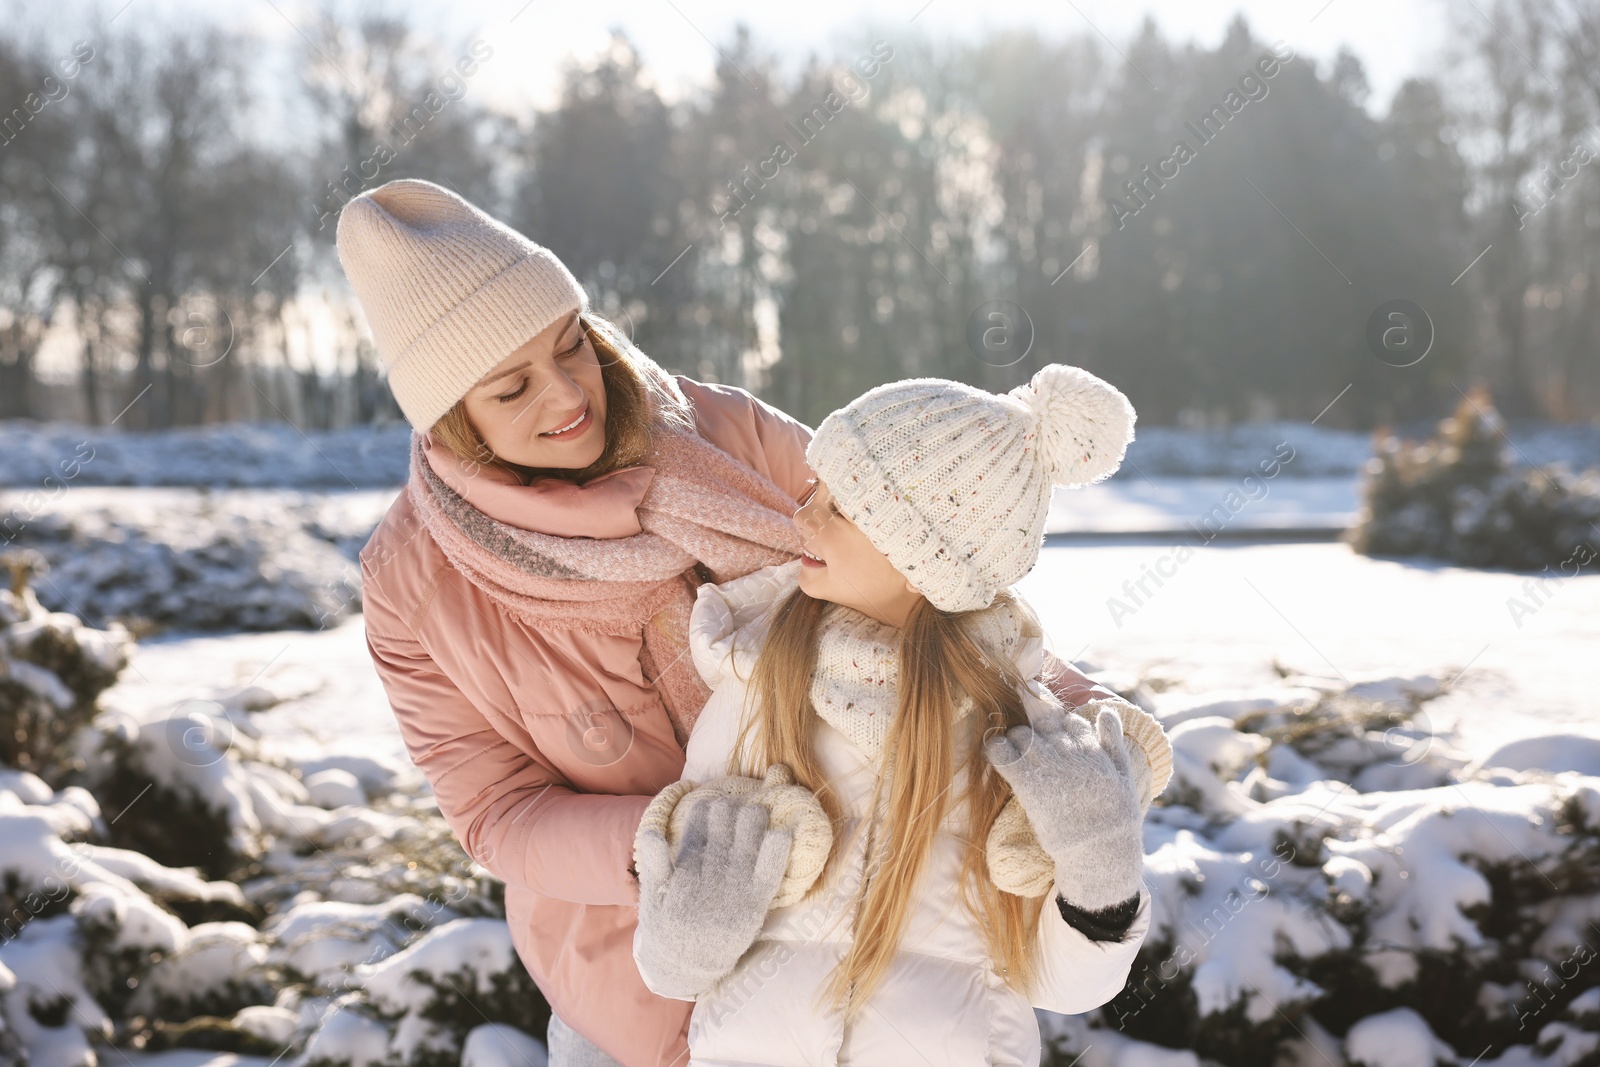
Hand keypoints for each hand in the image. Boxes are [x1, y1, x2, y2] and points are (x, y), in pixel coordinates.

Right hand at [635, 792, 791, 997]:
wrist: (687, 969)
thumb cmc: (668, 930)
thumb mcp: (652, 900)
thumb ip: (655, 866)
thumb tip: (651, 832)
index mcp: (683, 879)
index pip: (694, 835)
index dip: (702, 815)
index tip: (708, 801)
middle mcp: (709, 884)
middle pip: (722, 837)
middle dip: (728, 814)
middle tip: (732, 802)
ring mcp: (733, 896)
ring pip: (745, 850)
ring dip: (752, 825)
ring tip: (757, 810)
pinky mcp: (753, 909)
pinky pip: (768, 877)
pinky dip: (776, 855)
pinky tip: (782, 834)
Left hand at [983, 702, 1144, 912]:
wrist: (1100, 851)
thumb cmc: (1114, 817)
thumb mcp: (1124, 775)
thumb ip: (1113, 740)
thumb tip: (1106, 711)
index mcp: (1091, 746)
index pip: (1067, 718)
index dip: (1058, 728)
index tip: (1054, 742)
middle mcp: (1067, 749)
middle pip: (1040, 720)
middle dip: (1035, 730)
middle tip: (1033, 750)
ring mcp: (1046, 764)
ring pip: (1019, 733)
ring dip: (1016, 742)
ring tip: (1020, 761)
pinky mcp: (1027, 783)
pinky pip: (1001, 752)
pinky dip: (996, 750)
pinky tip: (999, 757)